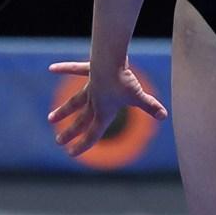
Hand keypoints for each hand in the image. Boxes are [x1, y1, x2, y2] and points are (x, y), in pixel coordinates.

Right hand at [47, 59, 168, 157]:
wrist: (110, 61)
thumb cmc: (124, 81)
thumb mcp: (138, 96)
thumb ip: (150, 106)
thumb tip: (164, 116)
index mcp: (104, 112)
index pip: (93, 133)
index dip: (82, 145)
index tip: (71, 153)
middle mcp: (95, 101)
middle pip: (81, 120)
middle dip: (70, 132)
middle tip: (58, 140)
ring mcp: (90, 86)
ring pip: (74, 101)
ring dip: (63, 110)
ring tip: (50, 118)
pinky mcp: (90, 70)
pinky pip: (75, 69)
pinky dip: (64, 68)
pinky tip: (52, 68)